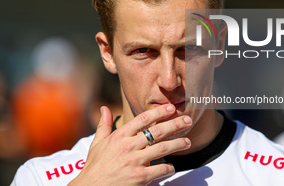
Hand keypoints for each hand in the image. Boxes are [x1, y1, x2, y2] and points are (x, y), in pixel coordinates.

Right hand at [68, 104, 191, 184]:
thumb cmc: (95, 166)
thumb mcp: (97, 143)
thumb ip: (104, 124)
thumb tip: (104, 108)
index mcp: (120, 135)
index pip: (143, 118)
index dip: (159, 112)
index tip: (171, 108)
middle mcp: (129, 145)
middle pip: (158, 131)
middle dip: (175, 124)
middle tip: (188, 120)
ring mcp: (135, 161)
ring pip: (163, 149)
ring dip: (178, 144)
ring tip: (188, 142)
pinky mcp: (139, 177)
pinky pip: (160, 169)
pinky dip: (169, 168)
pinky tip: (173, 167)